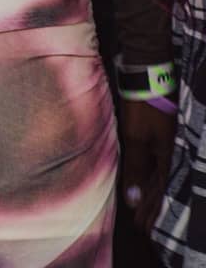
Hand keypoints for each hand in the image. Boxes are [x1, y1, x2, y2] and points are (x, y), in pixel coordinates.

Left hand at [120, 97, 175, 233]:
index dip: (151, 211)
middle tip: (141, 226)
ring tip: (140, 207)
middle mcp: (169, 152)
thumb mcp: (137, 139)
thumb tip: (133, 201)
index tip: (143, 228)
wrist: (148, 74)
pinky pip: (154, 160)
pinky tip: (142, 179)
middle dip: (151, 206)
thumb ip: (136, 169)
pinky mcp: (156, 132)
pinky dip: (147, 173)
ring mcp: (164, 141)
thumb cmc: (142, 107)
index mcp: (168, 158)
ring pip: (157, 173)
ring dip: (148, 191)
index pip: (160, 192)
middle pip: (160, 185)